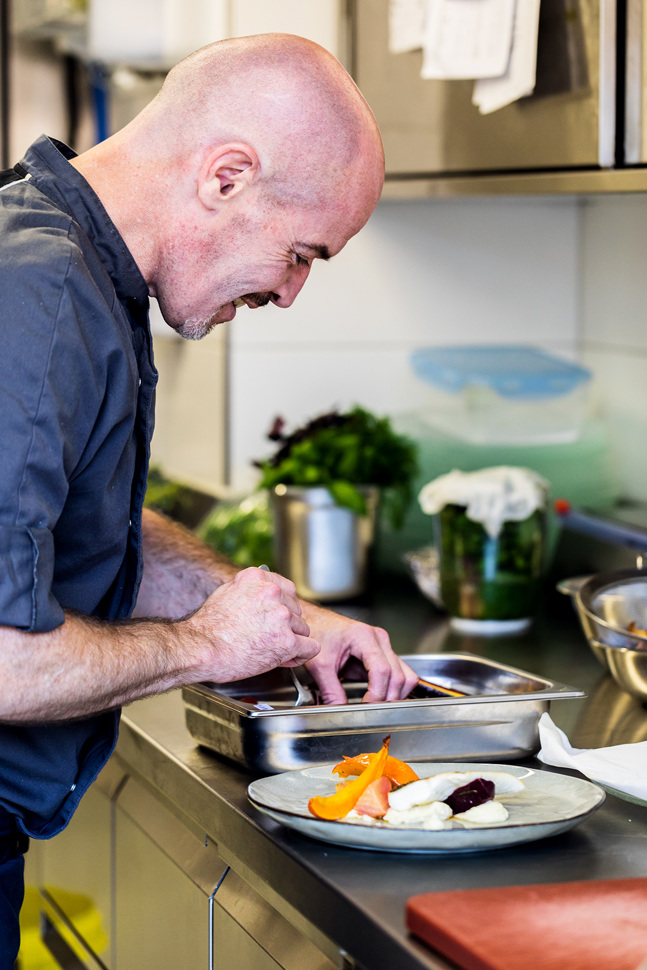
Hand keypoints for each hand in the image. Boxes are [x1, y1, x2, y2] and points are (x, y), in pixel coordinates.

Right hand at [186, 567, 319, 682]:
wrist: (201, 649)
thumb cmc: (209, 627)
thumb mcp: (227, 593)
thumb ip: (250, 590)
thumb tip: (263, 591)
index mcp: (258, 578)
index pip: (288, 590)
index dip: (283, 608)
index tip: (275, 619)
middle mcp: (272, 592)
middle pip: (296, 611)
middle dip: (286, 626)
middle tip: (268, 638)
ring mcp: (282, 616)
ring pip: (304, 629)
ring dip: (292, 641)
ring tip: (270, 649)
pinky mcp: (287, 641)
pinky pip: (310, 648)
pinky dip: (301, 655)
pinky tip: (287, 658)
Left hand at [300, 602, 417, 704]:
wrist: (315, 621)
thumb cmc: (317, 632)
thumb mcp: (319, 665)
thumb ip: (330, 691)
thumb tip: (340, 711)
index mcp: (363, 637)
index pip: (382, 671)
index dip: (376, 694)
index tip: (365, 708)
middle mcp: (379, 640)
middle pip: (398, 676)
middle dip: (387, 698)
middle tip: (371, 713)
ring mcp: (384, 646)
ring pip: (406, 676)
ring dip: (396, 695)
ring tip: (378, 708)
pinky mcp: (383, 655)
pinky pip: (399, 674)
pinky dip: (394, 689)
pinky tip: (380, 698)